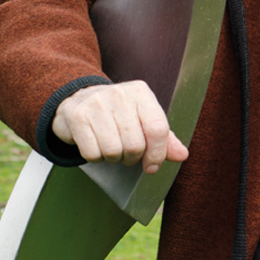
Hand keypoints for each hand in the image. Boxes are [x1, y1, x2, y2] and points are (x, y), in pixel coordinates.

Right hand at [51, 81, 188, 174]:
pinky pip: (92, 154)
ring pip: (113, 151)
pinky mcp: (77, 117)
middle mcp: (120, 94)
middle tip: (127, 152)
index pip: (158, 128)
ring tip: (111, 147)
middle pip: (135, 145)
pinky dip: (95, 158)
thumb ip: (165, 138)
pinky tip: (95, 145)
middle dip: (132, 158)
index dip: (157, 154)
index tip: (152, 166)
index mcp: (141, 92)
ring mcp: (96, 104)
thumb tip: (182, 155)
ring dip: (114, 158)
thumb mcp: (144, 118)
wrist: (79, 99)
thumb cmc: (118, 113)